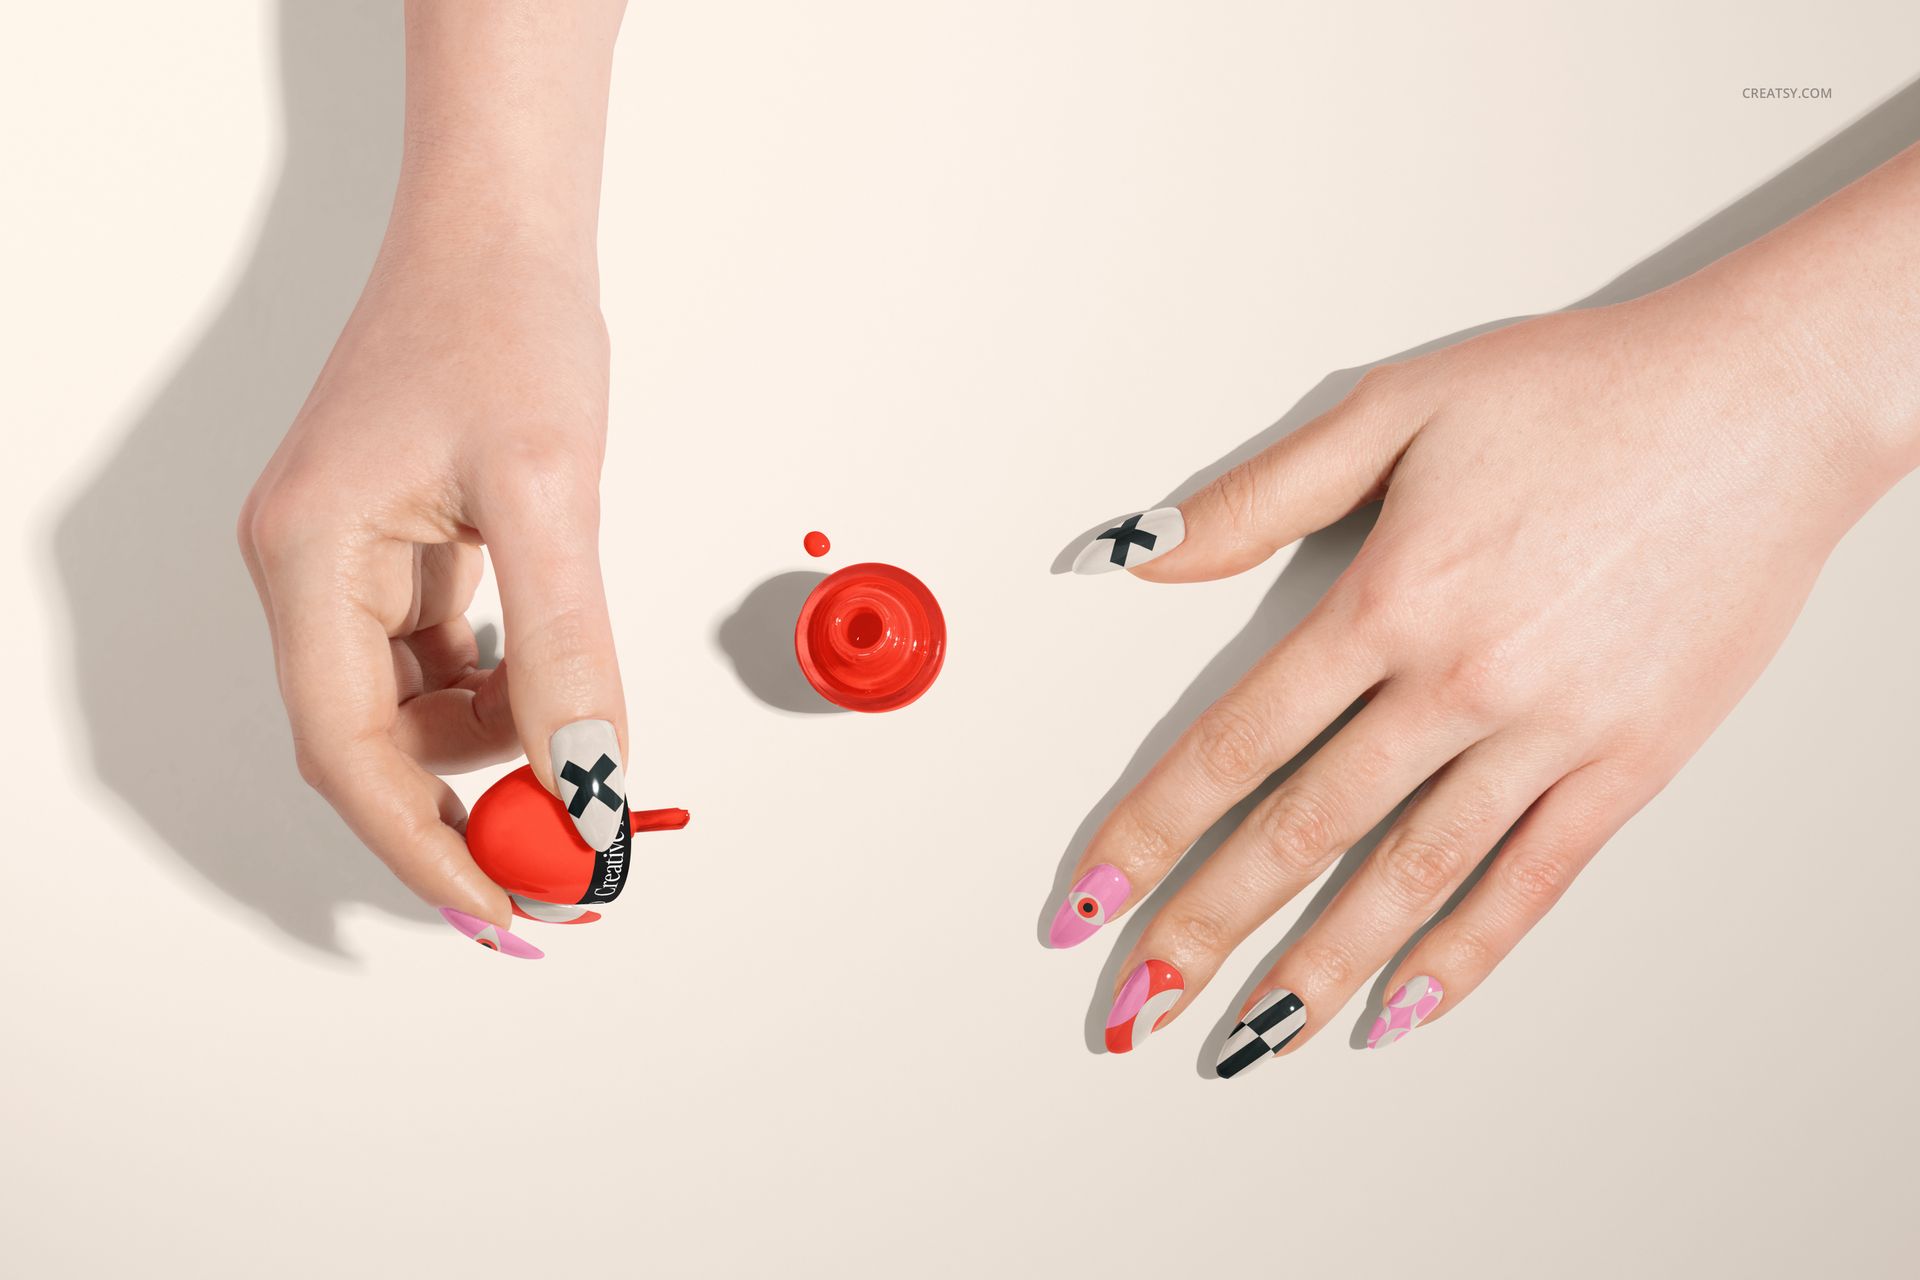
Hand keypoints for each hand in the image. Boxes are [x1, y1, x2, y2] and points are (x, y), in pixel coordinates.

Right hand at [238, 0, 629, 955]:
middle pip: (369, 745)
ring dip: (493, 740)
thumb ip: (564, 651)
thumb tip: (592, 784)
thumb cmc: (507, 325)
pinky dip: (496, 687)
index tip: (509, 908)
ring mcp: (346, 563)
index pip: (347, 753)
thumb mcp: (551, 498)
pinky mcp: (393, 552)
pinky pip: (433, 659)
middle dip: (466, 804)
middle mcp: (307, 570)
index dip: (424, 845)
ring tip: (576, 716)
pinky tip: (546, 668)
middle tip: (570, 845)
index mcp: (308, 560)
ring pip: (409, 708)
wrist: (503, 228)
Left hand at [1055, 148, 1919, 1067]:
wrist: (1766, 402)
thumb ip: (1258, 496)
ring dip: (1318, 968)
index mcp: (1389, 598)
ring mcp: (1552, 734)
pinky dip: (1466, 954)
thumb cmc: (1580, 391)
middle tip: (1135, 1004)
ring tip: (1248, 1038)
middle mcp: (1462, 682)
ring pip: (1409, 877)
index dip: (1150, 830)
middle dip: (1205, 926)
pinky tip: (1403, 1010)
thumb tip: (1137, 557)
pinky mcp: (1631, 764)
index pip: (1235, 744)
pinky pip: (1533, 882)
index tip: (1091, 897)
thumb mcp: (1396, 406)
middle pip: (1303, 831)